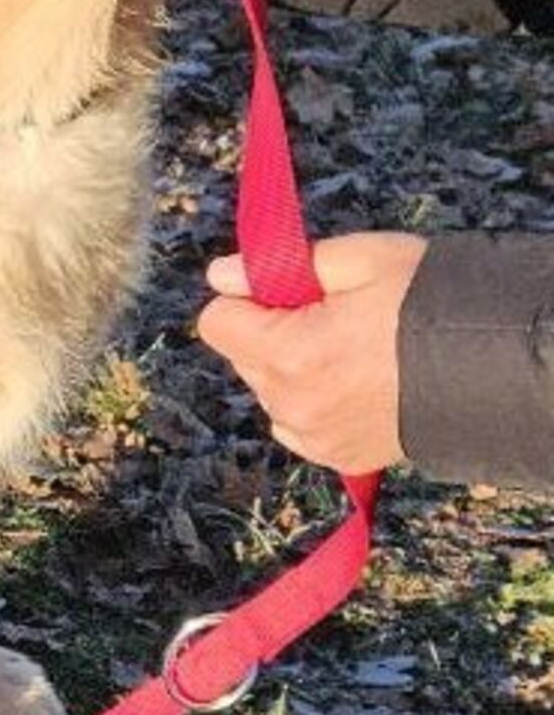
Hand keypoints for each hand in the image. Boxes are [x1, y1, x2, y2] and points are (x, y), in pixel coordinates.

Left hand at [196, 231, 425, 474]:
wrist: (496, 366)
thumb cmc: (432, 304)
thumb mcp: (363, 259)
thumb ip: (282, 265)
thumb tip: (222, 274)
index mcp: (290, 354)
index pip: (217, 322)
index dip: (246, 298)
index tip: (286, 290)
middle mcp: (292, 404)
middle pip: (244, 356)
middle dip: (273, 331)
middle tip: (333, 317)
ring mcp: (314, 436)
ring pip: (271, 390)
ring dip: (293, 368)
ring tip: (354, 350)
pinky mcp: (338, 455)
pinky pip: (299, 423)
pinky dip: (315, 401)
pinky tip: (358, 382)